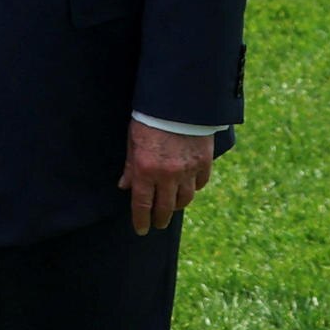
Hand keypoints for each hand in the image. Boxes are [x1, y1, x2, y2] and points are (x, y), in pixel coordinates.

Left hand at [124, 121, 217, 235]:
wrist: (179, 99)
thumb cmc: (150, 118)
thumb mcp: (133, 140)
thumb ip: (130, 166)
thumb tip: (125, 186)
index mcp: (146, 170)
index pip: (142, 205)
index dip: (141, 220)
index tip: (141, 229)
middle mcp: (167, 175)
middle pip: (165, 208)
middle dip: (160, 219)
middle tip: (158, 223)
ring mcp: (188, 170)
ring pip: (184, 199)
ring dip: (177, 205)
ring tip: (173, 206)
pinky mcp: (204, 162)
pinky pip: (200, 183)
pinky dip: (194, 188)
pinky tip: (189, 187)